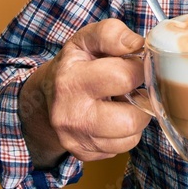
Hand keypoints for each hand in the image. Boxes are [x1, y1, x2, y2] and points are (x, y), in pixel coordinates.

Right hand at [19, 19, 149, 167]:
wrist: (46, 96)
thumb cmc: (75, 64)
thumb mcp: (87, 40)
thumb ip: (112, 34)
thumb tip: (138, 44)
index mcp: (71, 81)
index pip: (123, 77)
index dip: (138, 68)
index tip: (134, 65)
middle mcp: (71, 115)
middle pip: (130, 119)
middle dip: (141, 101)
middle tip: (134, 89)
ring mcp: (76, 139)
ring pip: (130, 138)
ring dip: (135, 118)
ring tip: (123, 102)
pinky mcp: (84, 154)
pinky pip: (122, 149)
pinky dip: (126, 134)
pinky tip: (114, 117)